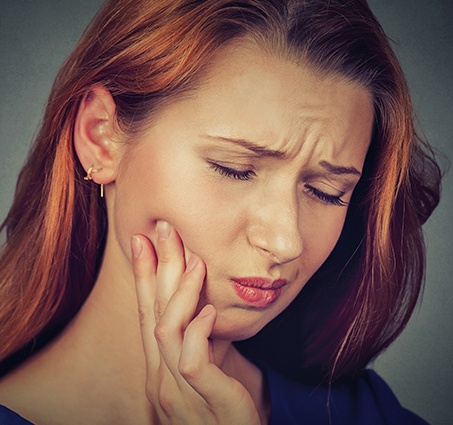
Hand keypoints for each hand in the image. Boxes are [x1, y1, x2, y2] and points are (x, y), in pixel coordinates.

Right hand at [131, 221, 260, 424]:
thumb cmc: (228, 405)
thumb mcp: (212, 363)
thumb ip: (202, 336)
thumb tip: (204, 298)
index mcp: (162, 365)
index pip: (147, 312)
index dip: (143, 275)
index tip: (142, 239)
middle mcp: (161, 377)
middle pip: (152, 312)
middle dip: (156, 267)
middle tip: (162, 228)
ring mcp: (179, 392)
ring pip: (166, 330)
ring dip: (180, 291)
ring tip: (196, 261)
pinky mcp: (206, 401)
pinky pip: (193, 361)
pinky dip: (198, 331)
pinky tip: (212, 311)